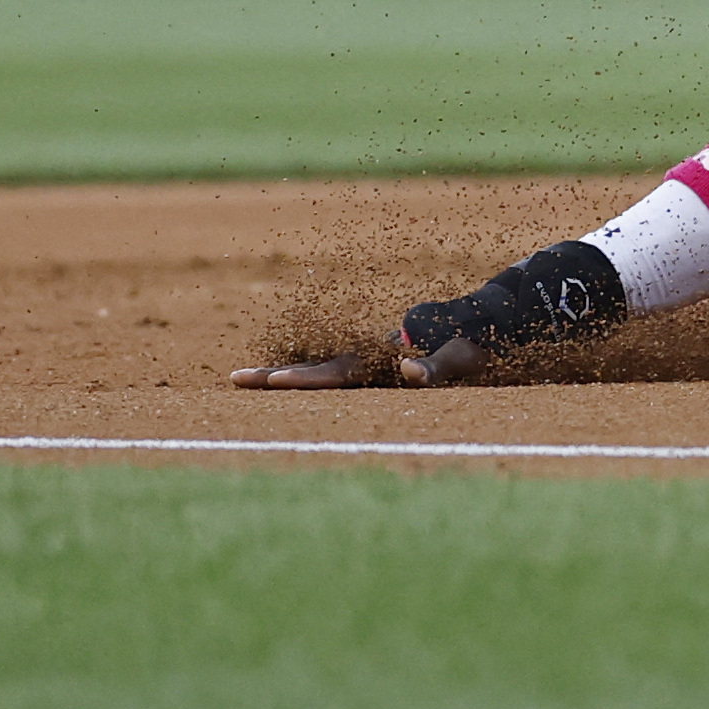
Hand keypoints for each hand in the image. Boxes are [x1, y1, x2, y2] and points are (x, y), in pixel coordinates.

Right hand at [229, 334, 487, 388]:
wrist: (474, 324)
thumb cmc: (470, 347)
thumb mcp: (459, 360)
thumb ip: (434, 367)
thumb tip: (407, 369)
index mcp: (379, 357)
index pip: (334, 372)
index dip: (303, 378)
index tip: (272, 381)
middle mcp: (364, 356)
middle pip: (312, 368)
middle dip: (273, 375)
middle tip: (233, 379)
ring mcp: (364, 361)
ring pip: (314, 368)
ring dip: (280, 375)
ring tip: (240, 380)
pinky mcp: (368, 368)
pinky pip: (326, 374)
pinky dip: (298, 379)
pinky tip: (278, 383)